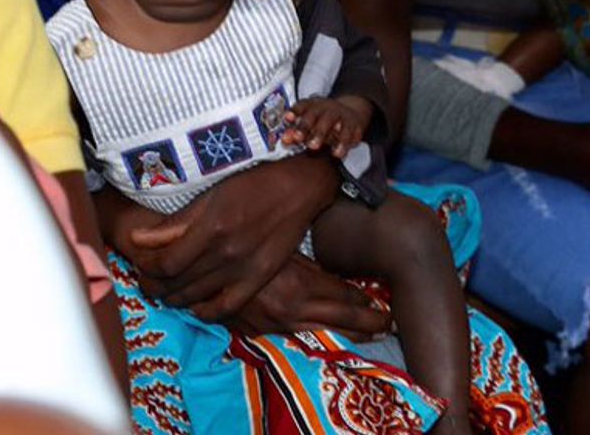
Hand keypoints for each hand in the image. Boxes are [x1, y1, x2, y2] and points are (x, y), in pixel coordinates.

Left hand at [119, 155, 337, 320]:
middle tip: (147, 281)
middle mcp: (225, 253)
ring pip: (196, 298)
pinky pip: (226, 306)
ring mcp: (244, 269)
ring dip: (173, 298)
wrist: (299, 188)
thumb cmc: (254, 184)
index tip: (141, 263)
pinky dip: (206, 312)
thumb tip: (137, 239)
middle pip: (176, 284)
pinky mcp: (259, 277)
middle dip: (153, 285)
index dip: (146, 268)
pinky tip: (196, 305)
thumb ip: (174, 223)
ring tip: (166, 290)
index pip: (164, 264)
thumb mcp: (211, 196)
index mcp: (210, 229)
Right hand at [226, 255, 394, 339]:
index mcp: (300, 286)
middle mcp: (292, 310)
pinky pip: (299, 338)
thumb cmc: (246, 249)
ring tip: (372, 334)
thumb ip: (313, 269)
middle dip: (370, 323)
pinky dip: (319, 338)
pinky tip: (332, 339)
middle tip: (390, 323)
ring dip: (351, 334)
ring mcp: (278, 325)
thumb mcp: (285, 252)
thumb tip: (341, 280)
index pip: (345, 297)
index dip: (366, 302)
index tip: (382, 303)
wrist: (200, 269)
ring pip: (324, 334)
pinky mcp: (262, 334)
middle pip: (342, 320)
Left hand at [284, 96, 373, 156]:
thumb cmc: (324, 121)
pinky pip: (348, 132)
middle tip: (297, 138)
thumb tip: (284, 139)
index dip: (294, 111)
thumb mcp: (311, 124)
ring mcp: (340, 114)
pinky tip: (337, 153)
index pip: (302, 105)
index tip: (287, 118)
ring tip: (313, 146)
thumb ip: (296, 132)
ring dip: (321, 133)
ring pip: (330, 120)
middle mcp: (326, 107)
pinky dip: (343, 143)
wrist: (353, 112)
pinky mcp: (354, 124)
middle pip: (313, 113)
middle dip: (304, 126)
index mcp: (313, 105)